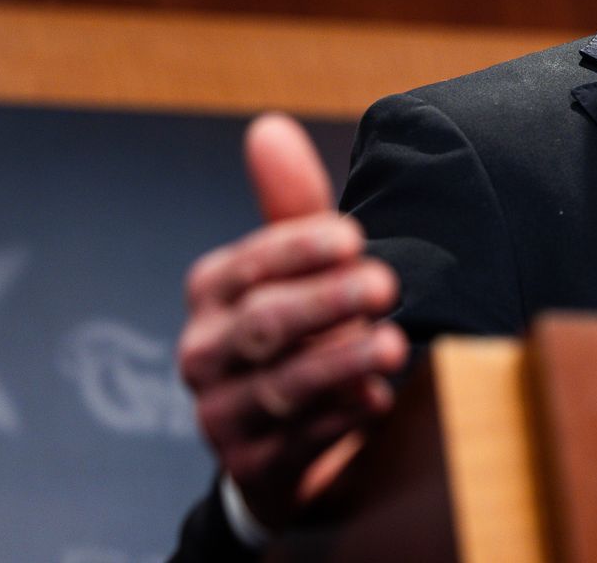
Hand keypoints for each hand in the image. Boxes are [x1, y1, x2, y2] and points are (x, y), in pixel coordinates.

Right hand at [178, 112, 408, 527]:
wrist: (286, 442)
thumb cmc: (298, 332)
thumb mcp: (297, 268)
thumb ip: (290, 204)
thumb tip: (270, 128)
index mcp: (212, 294)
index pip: (247, 265)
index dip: (297, 249)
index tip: (353, 235)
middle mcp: (204, 354)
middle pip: (262, 325)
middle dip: (325, 302)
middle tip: (384, 284)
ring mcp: (223, 415)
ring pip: (280, 386)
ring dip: (339, 364)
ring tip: (391, 345)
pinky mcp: (254, 467)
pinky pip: (297, 443)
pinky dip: (340, 419)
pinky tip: (377, 401)